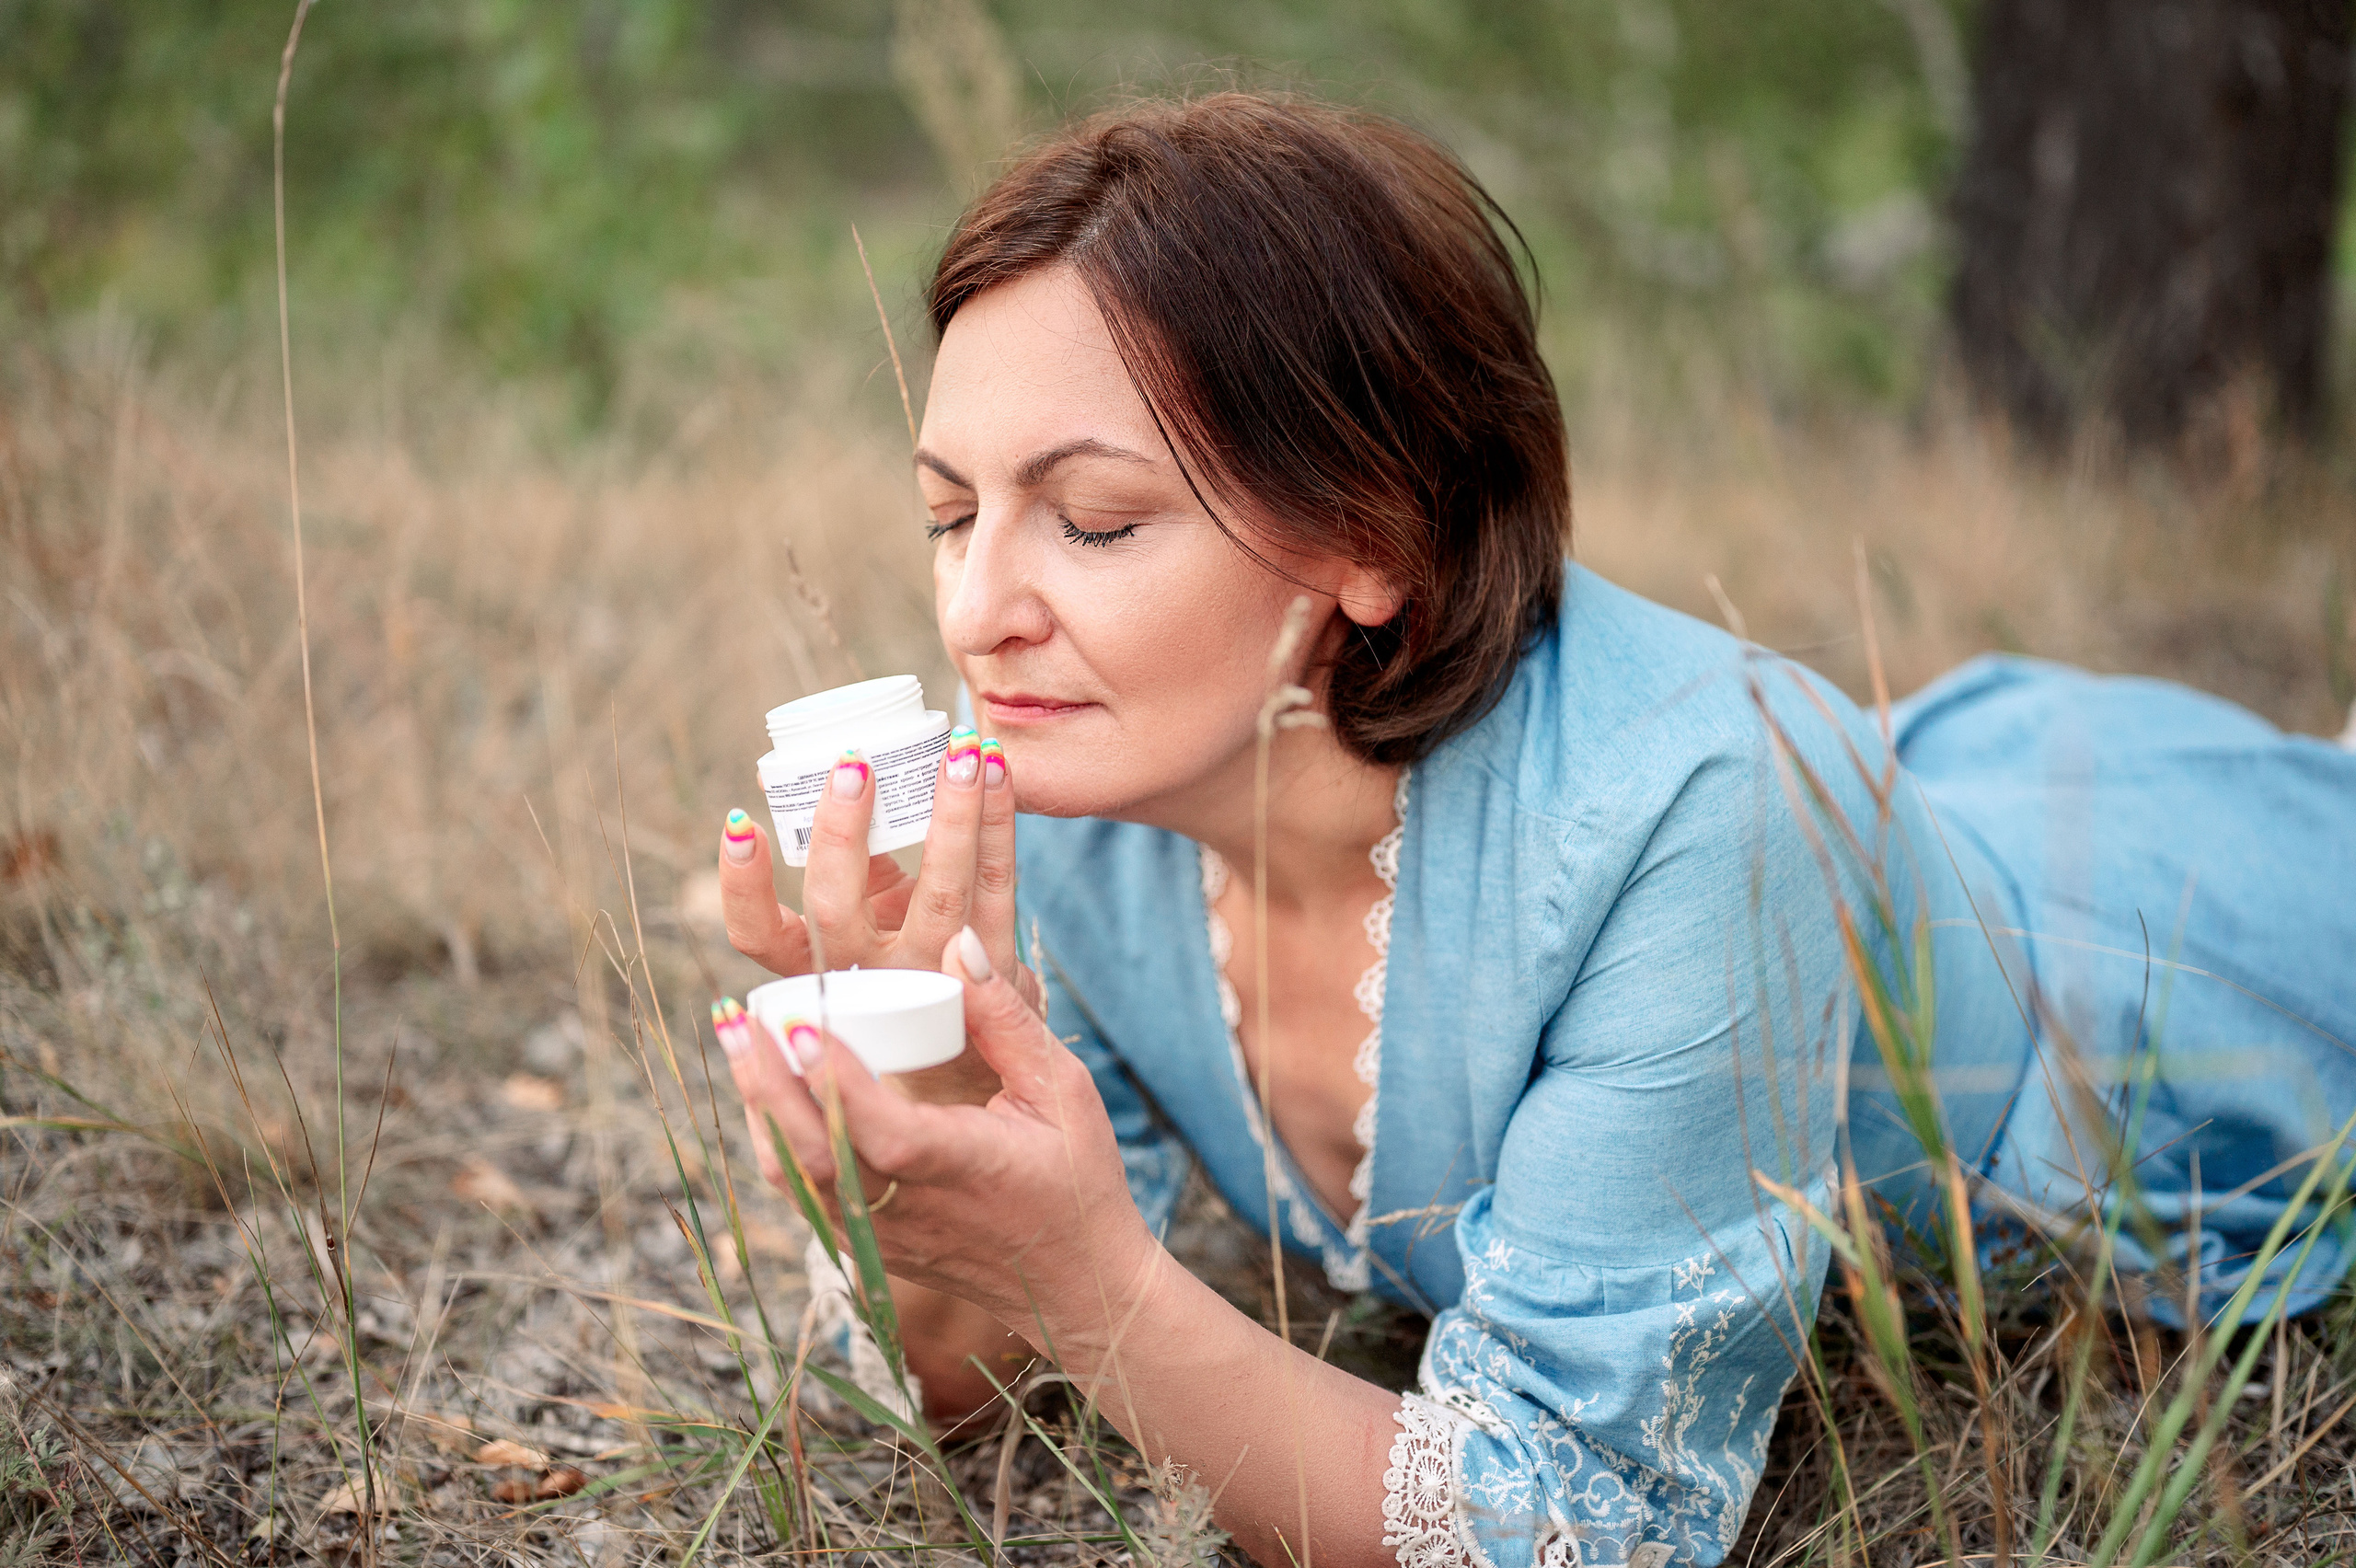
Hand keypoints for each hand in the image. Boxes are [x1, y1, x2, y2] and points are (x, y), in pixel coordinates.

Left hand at [713, 926, 1156, 1347]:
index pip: (877, 1128)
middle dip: (766, 1081)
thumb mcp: (1062, 1091)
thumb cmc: (1078, 1181)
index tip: (797, 1021)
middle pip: (813, 1154)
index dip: (831, 1079)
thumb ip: (1006, 1020)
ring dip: (760, 1108)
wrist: (1075, 1286)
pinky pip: (805, 1195)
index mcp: (959, 1168)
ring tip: (738, 1042)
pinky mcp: (868, 1249)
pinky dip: (776, 1142)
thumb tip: (957, 946)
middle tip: (733, 1017)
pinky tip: (767, 1092)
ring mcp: (881, 1237)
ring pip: (795, 1179)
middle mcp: (908, 1211)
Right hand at [719, 731, 1031, 990]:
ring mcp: (934, 976)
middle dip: (840, 832)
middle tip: (852, 763)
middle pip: (838, 910)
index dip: (742, 884)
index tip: (739, 820)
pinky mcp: (996, 967)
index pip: (757, 935)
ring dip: (950, 812)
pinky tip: (994, 766)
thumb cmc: (904, 960)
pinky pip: (996, 881)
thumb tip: (799, 775)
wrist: (977, 1045)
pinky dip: (998, 818)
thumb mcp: (863, 922)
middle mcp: (869, 977)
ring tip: (956, 750)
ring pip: (940, 890)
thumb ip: (848, 861)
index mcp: (818, 964)